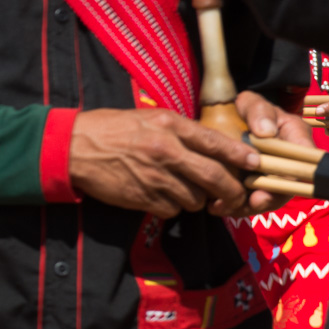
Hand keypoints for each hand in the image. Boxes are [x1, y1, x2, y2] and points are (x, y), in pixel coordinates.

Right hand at [68, 108, 263, 219]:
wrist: (72, 148)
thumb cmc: (110, 129)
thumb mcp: (149, 118)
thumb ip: (180, 132)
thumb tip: (211, 148)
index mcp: (170, 126)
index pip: (216, 142)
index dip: (241, 156)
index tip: (255, 164)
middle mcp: (167, 151)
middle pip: (215, 178)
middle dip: (231, 191)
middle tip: (234, 196)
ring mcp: (155, 177)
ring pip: (196, 198)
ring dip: (197, 199)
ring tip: (185, 190)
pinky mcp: (143, 198)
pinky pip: (173, 210)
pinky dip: (172, 207)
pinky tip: (161, 196)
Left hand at [235, 90, 313, 213]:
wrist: (235, 119)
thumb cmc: (250, 111)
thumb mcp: (253, 103)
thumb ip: (258, 111)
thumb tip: (265, 131)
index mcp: (298, 140)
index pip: (304, 163)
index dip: (290, 180)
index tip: (270, 187)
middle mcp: (292, 162)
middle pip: (288, 187)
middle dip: (269, 199)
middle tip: (250, 204)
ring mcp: (276, 176)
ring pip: (268, 198)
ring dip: (248, 206)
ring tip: (226, 208)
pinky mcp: (259, 185)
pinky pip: (252, 200)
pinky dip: (236, 205)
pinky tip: (215, 205)